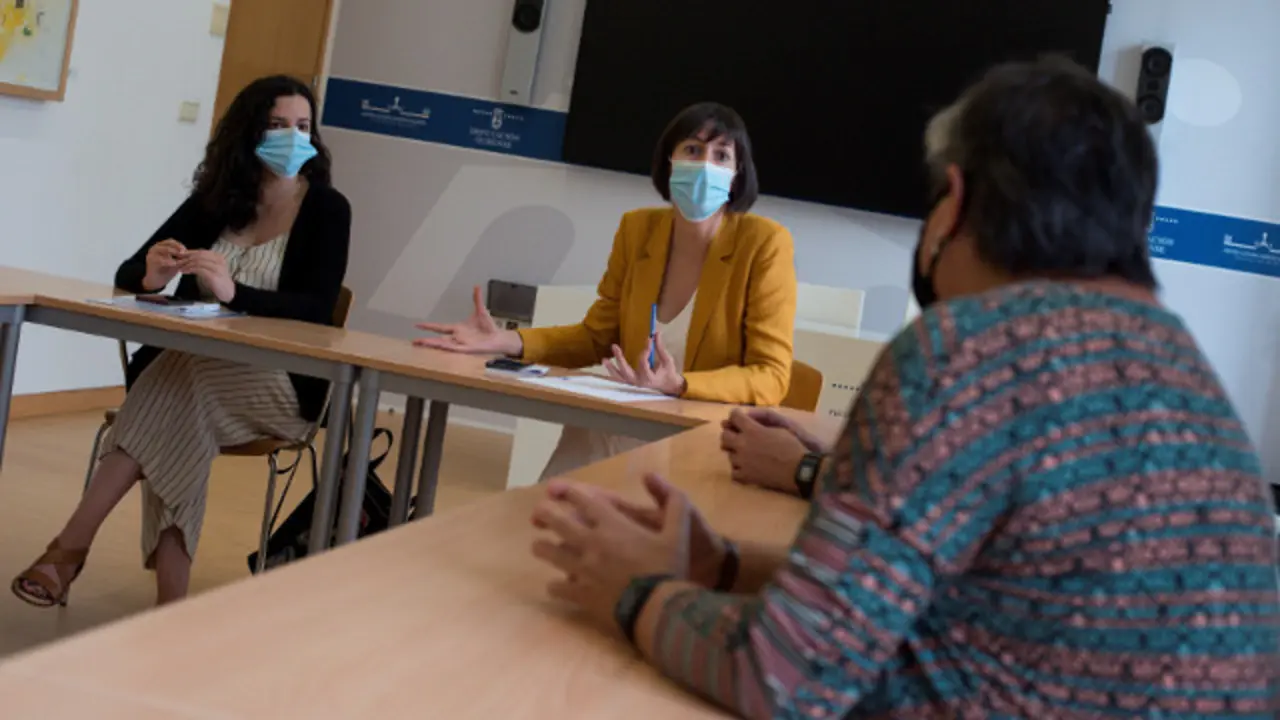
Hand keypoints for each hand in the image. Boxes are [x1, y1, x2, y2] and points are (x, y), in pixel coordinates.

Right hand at [142, 239, 186, 290]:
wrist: (157, 281)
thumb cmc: (167, 271)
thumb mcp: (176, 262)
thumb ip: (181, 257)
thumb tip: (192, 253)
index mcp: (161, 246)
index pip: (171, 241)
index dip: (179, 245)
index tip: (186, 250)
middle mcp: (155, 248)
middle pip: (167, 243)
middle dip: (176, 248)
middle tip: (184, 253)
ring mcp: (152, 253)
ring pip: (163, 249)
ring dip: (172, 252)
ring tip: (180, 257)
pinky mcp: (150, 260)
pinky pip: (159, 259)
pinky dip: (167, 261)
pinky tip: (173, 264)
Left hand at [178, 250, 234, 302]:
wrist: (228, 291)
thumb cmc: (218, 280)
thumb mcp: (211, 268)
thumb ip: (203, 262)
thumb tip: (189, 258)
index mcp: (218, 257)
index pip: (201, 251)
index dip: (189, 252)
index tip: (180, 255)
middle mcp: (218, 260)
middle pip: (199, 255)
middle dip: (187, 257)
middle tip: (177, 261)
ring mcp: (217, 268)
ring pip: (198, 261)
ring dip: (187, 264)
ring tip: (180, 267)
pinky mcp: (214, 276)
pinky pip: (199, 270)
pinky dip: (190, 269)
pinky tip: (185, 272)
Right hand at [414, 286, 522, 354]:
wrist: (498, 337)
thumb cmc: (489, 327)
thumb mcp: (481, 311)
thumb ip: (477, 299)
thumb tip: (476, 286)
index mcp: (457, 329)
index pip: (440, 328)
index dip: (429, 326)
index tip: (417, 324)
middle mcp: (457, 337)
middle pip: (438, 339)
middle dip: (426, 340)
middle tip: (413, 341)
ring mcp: (461, 344)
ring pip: (443, 345)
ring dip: (432, 344)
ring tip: (420, 344)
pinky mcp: (466, 349)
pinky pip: (454, 349)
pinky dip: (446, 347)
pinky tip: (438, 346)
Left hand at [534, 474, 727, 588]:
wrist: (658, 609)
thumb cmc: (668, 568)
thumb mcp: (678, 532)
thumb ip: (673, 503)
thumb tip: (652, 476)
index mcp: (612, 524)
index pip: (582, 500)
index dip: (569, 493)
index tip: (560, 492)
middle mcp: (591, 543)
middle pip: (557, 522)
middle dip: (544, 515)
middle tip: (537, 515)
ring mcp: (582, 569)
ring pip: (550, 553)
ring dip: (542, 547)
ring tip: (538, 547)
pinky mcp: (581, 594)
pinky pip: (557, 588)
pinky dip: (554, 586)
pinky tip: (555, 586)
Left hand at [603, 333, 685, 395]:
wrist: (668, 386)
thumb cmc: (668, 373)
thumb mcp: (667, 360)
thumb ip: (660, 347)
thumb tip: (656, 333)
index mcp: (649, 378)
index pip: (643, 363)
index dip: (645, 350)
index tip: (649, 339)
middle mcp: (639, 382)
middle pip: (626, 371)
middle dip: (619, 359)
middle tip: (614, 346)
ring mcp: (634, 384)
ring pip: (620, 377)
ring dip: (611, 368)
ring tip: (604, 359)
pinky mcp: (631, 383)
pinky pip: (619, 379)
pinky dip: (612, 373)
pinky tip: (606, 364)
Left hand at [720, 408, 823, 493]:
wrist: (798, 470)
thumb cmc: (792, 446)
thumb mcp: (778, 428)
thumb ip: (760, 424)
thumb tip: (750, 422)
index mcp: (752, 430)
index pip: (734, 416)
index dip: (736, 415)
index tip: (738, 417)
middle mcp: (742, 444)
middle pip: (724, 435)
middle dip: (730, 433)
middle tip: (738, 436)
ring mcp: (742, 461)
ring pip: (728, 454)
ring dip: (735, 452)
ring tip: (745, 453)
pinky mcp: (745, 476)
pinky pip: (733, 472)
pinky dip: (738, 469)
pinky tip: (746, 467)